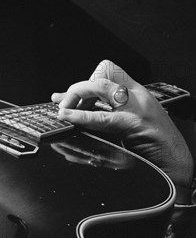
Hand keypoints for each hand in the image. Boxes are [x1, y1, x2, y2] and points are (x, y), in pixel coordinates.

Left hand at [51, 59, 193, 190]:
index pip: (109, 71)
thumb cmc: (153, 147)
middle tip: (63, 104)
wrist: (175, 165)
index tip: (71, 95)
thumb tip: (71, 109)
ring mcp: (136, 110)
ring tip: (63, 111)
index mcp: (137, 95)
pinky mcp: (133, 127)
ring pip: (100, 89)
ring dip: (76, 98)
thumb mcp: (131, 123)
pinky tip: (68, 118)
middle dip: (77, 89)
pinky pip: (101, 119)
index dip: (86, 80)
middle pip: (101, 78)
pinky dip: (80, 118)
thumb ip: (106, 114)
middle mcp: (137, 98)